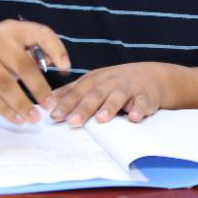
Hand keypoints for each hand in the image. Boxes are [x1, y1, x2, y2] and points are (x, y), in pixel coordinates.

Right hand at [0, 19, 69, 123]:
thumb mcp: (9, 44)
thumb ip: (31, 51)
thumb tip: (58, 64)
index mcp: (11, 29)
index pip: (40, 33)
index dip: (57, 50)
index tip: (66, 69)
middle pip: (24, 66)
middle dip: (40, 88)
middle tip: (50, 104)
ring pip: (6, 85)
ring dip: (23, 104)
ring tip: (35, 118)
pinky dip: (6, 110)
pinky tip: (17, 118)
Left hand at [44, 62, 163, 126]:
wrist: (151, 76)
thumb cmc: (115, 83)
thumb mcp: (92, 83)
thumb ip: (71, 92)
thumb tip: (46, 102)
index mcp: (94, 80)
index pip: (77, 92)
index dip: (65, 104)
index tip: (54, 117)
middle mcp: (110, 82)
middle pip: (95, 95)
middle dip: (83, 108)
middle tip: (72, 122)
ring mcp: (128, 88)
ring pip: (117, 97)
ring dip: (109, 107)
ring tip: (101, 119)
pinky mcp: (145, 96)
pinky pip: (142, 102)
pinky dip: (139, 109)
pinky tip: (134, 117)